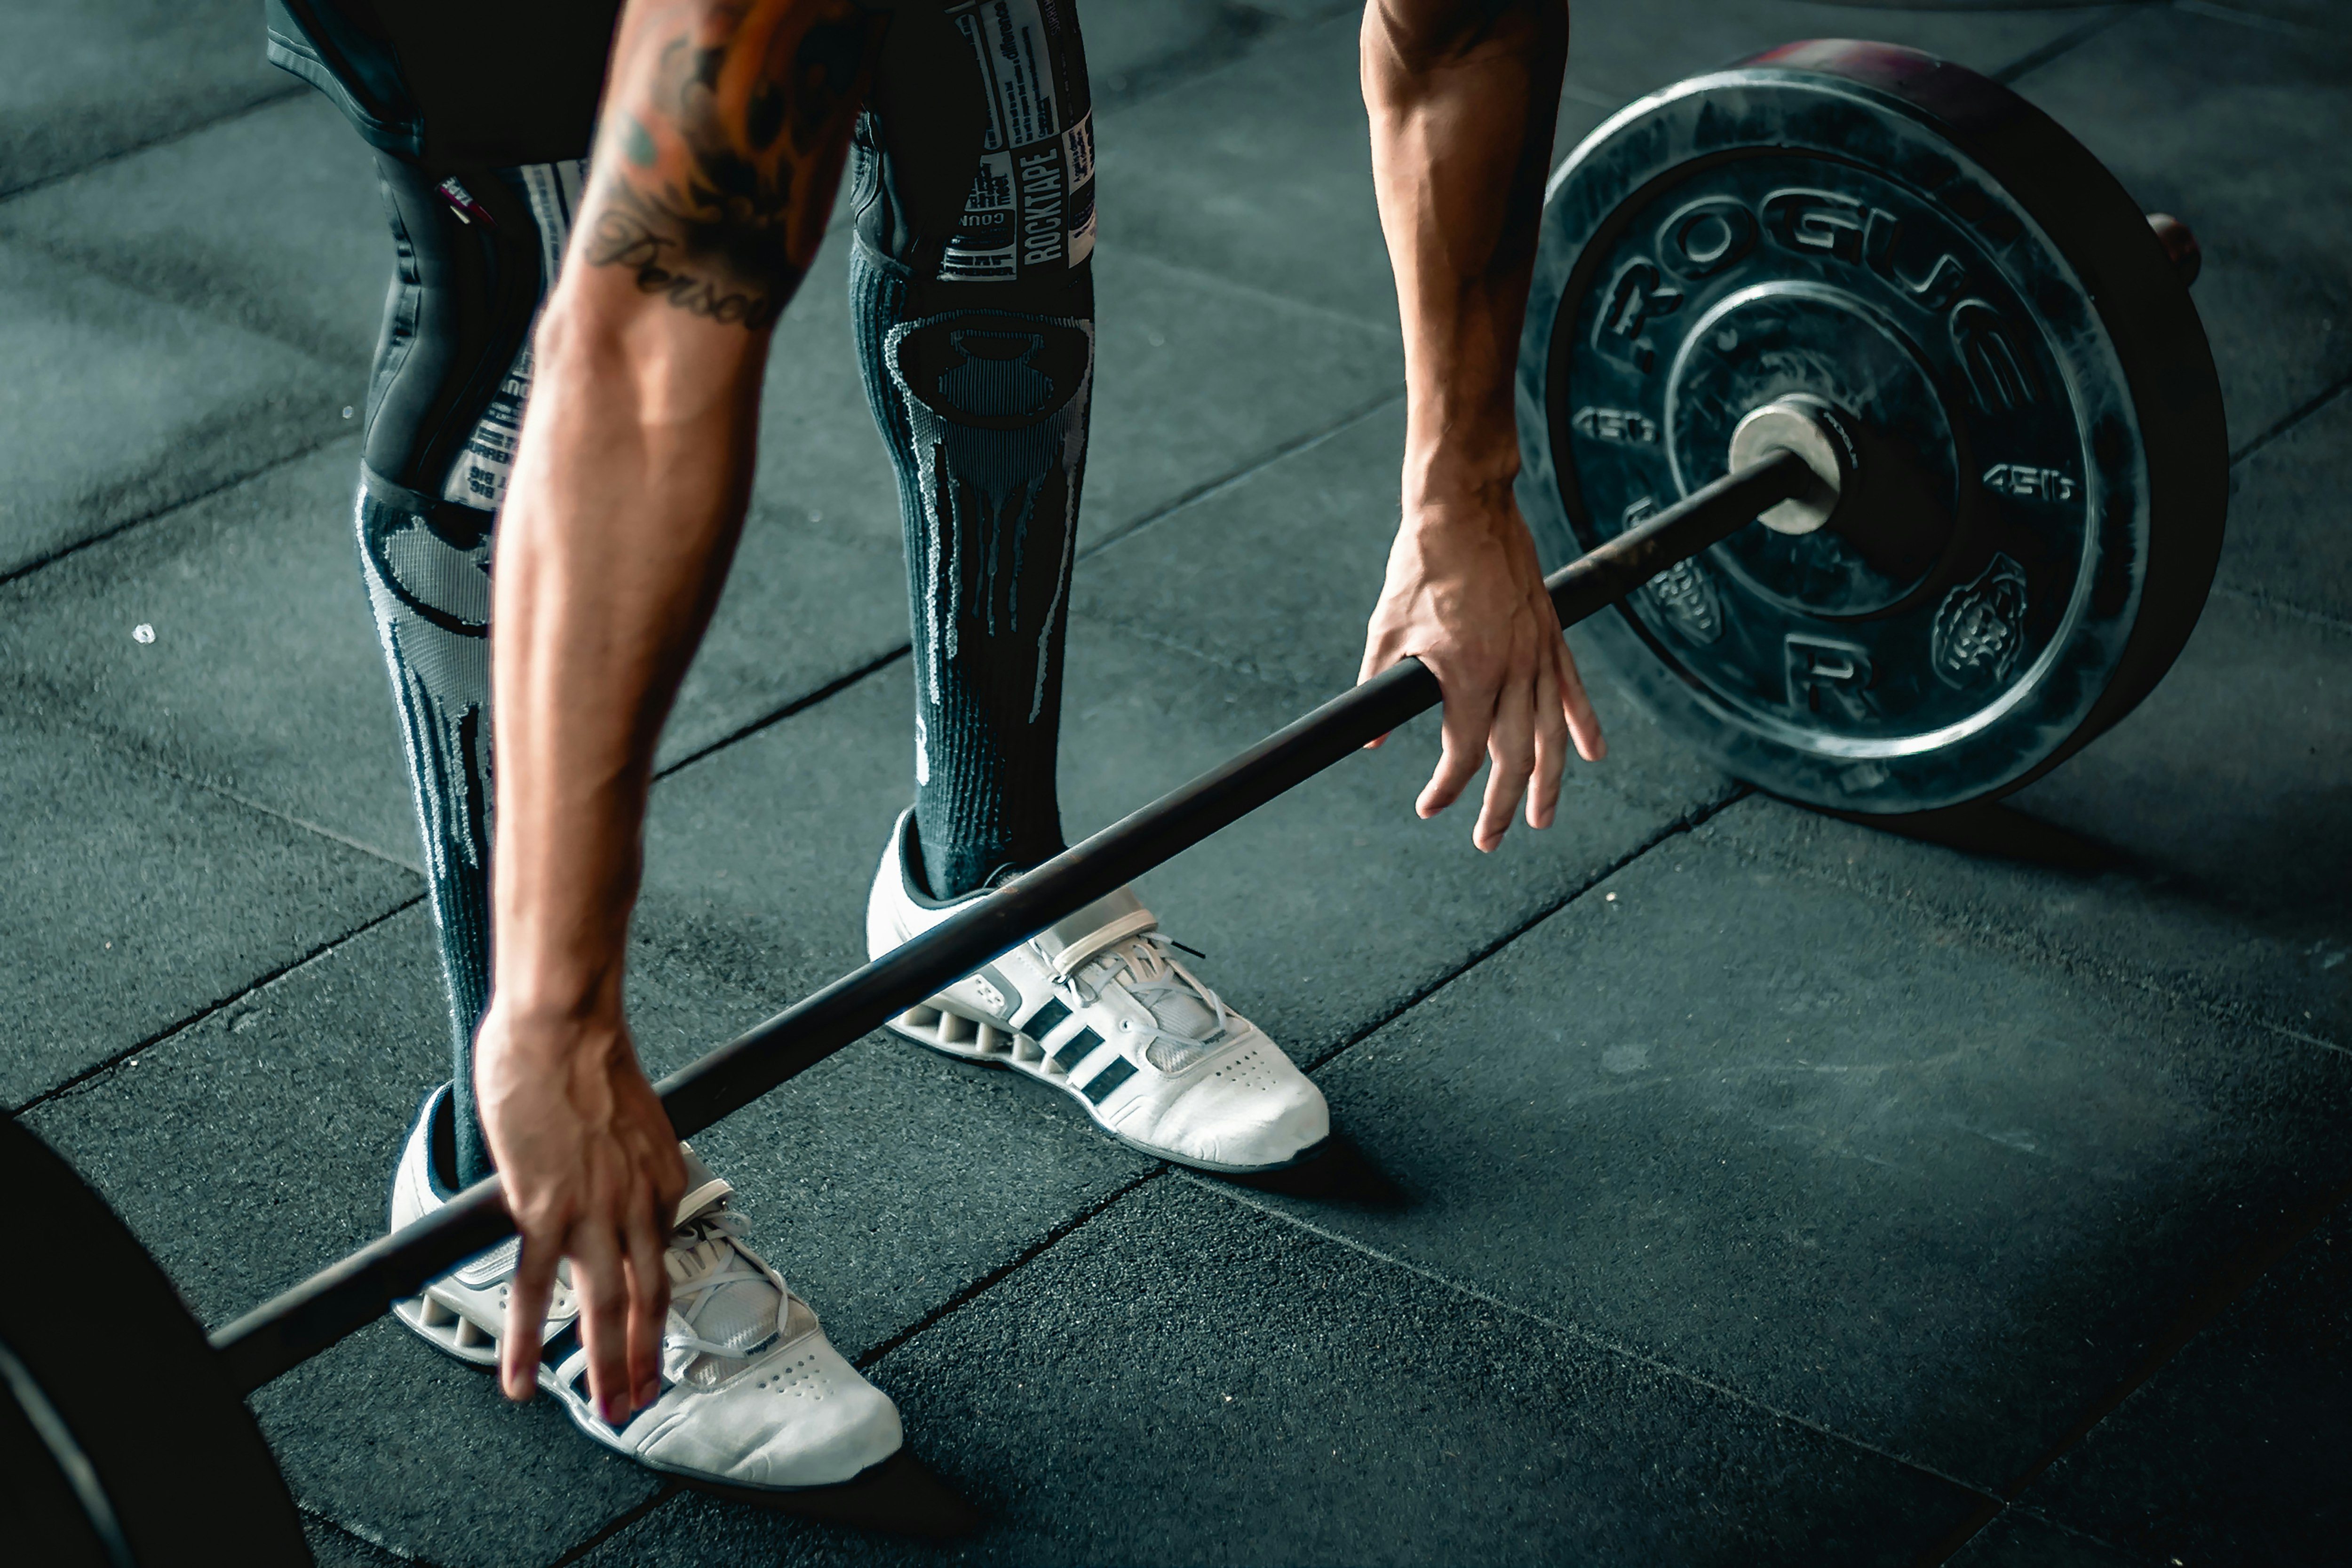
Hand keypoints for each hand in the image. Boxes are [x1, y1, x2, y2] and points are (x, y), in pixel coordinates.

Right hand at [473, 1002, 686, 1423]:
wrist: (563, 1029)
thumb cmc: (588, 1059)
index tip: (652, 1342)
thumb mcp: (634, 1122)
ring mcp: (594, 1212)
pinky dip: (529, 1341)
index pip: (663, 1260)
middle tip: (639, 1401)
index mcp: (662, 1181)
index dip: (658, 1309)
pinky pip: (538, 1290)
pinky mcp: (545, 1210)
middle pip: (647, 1301)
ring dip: (604, 1366)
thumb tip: (610, 1186)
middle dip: (645, 1360)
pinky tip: (524, 1377)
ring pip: (604, 1308)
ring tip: (604, 1407)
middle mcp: (638, 1204)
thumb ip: (628, 1164)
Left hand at [1359, 482, 1604, 849]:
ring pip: (1552, 733)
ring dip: (1548, 782)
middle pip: (1514, 756)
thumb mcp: (1386, 631)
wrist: (1464, 508)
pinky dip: (1584, 725)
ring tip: (1541, 818)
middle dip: (1502, 806)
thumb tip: (1369, 741)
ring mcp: (1537, 652)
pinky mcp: (1551, 633)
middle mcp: (1512, 670)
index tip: (1429, 806)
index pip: (1463, 753)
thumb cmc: (1422, 566)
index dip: (1447, 788)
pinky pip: (1573, 689)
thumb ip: (1379, 690)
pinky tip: (1592, 755)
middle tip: (1488, 841)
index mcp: (1469, 675)